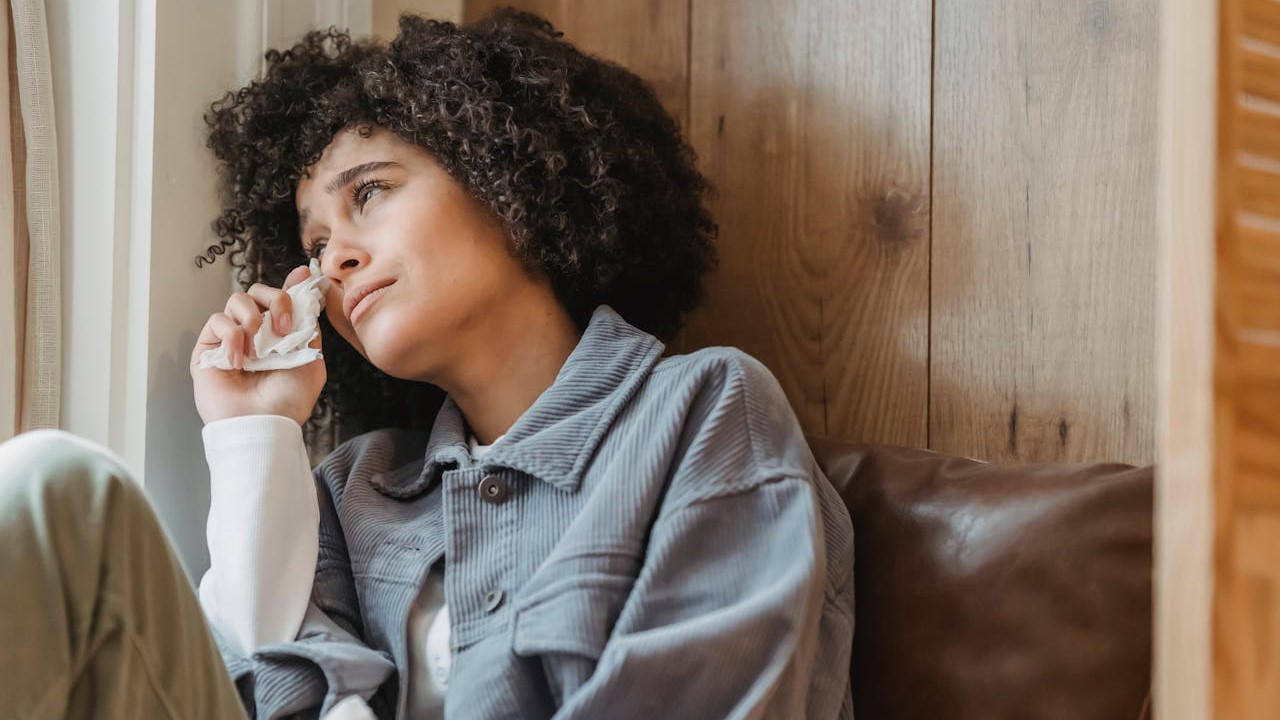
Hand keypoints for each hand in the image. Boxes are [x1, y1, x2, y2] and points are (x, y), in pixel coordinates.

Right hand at [191, 265, 326, 425]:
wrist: (264, 423)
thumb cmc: (287, 400)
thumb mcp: (311, 360)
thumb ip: (308, 328)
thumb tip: (308, 298)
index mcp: (279, 335)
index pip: (280, 300)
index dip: (291, 284)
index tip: (304, 274)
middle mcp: (254, 334)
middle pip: (258, 292)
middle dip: (276, 300)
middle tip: (283, 328)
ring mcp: (230, 339)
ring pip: (237, 300)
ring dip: (252, 318)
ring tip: (259, 349)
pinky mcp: (208, 348)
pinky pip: (218, 321)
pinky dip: (232, 337)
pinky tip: (240, 361)